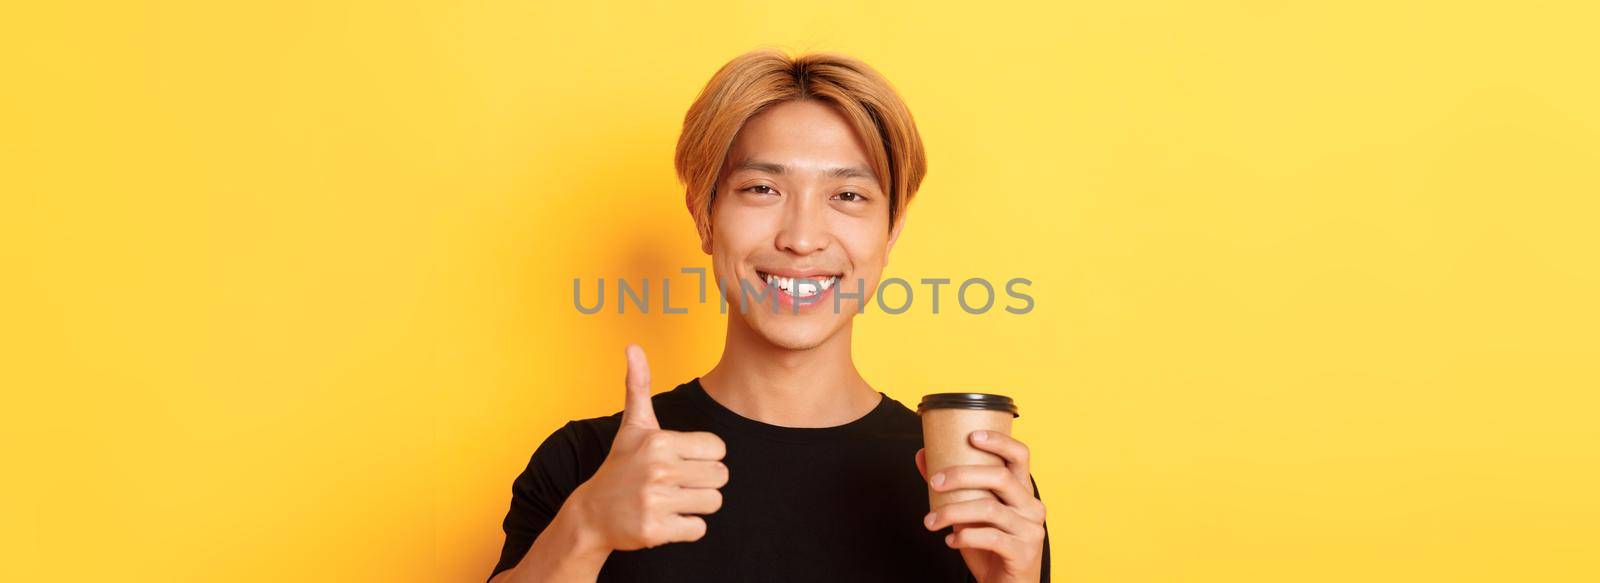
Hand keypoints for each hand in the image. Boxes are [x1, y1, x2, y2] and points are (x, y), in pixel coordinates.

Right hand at [569, 344, 728, 552]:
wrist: (592, 513)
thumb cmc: (621, 466)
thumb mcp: (633, 426)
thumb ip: (638, 385)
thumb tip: (633, 346)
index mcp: (660, 441)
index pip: (718, 449)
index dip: (704, 456)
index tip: (682, 460)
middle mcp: (659, 470)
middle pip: (721, 476)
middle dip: (704, 481)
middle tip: (678, 483)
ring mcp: (657, 502)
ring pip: (714, 503)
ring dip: (698, 505)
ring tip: (673, 500)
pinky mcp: (656, 531)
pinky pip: (699, 529)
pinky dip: (687, 528)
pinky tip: (666, 519)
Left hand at [916, 431, 1046, 582]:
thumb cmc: (989, 547)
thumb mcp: (970, 513)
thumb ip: (952, 486)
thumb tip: (922, 455)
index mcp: (1022, 491)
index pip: (1020, 455)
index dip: (999, 441)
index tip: (971, 436)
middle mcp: (1032, 506)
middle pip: (999, 477)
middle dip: (961, 475)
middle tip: (933, 482)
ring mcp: (1030, 529)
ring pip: (989, 509)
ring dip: (952, 512)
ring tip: (930, 521)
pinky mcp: (1023, 552)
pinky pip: (990, 538)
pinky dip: (965, 537)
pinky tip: (950, 540)